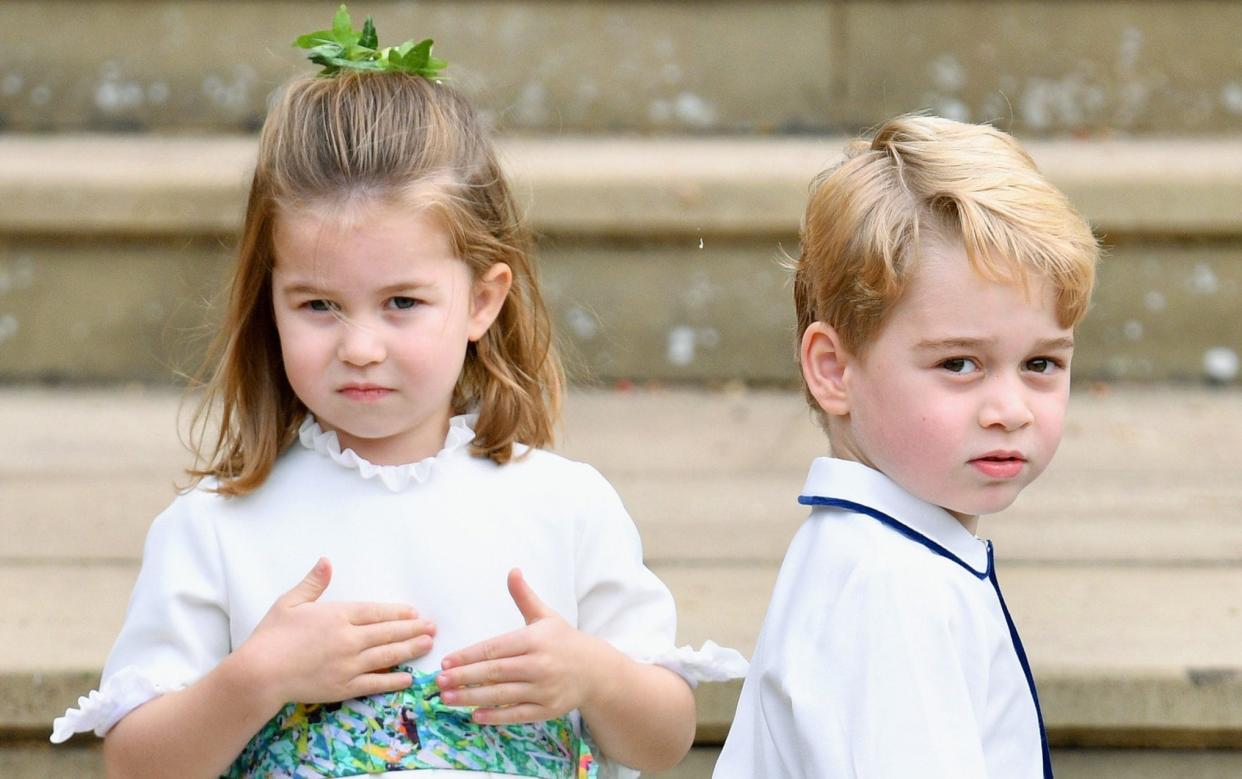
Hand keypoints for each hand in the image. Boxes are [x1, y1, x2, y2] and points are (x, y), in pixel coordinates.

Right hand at [238, 558, 435, 707]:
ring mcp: (349, 665)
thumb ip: (313, 583)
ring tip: (428, 645)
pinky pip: (375, 683)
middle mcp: (349, 639)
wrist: (259, 674)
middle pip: (388, 632)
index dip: (398, 613)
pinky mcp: (344, 687)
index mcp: (337, 615)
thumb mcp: (289, 603)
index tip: (414, 612)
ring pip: (387, 655)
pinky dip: (394, 680)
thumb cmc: (271, 637)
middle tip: (432, 627)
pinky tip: (408, 677)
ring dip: (410, 649)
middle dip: (413, 629)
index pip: (376, 612)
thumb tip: (327, 561)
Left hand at [437, 568, 609, 724]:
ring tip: (447, 699)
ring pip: (502, 695)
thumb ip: (524, 596)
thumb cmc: (564, 641)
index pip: (494, 648)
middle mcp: (539, 665)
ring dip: (472, 697)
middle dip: (464, 677)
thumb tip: (512, 570)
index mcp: (534, 640)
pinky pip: (517, 714)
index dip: (468, 656)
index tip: (446, 662)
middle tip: (439, 682)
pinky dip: (495, 716)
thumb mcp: (545, 616)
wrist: (595, 670)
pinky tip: (475, 715)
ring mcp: (544, 689)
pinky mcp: (548, 710)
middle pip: (494, 672)